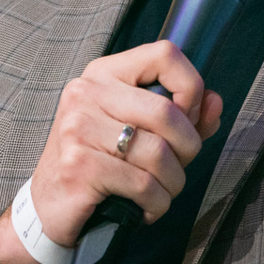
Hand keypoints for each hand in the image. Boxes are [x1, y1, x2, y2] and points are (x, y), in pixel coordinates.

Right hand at [17, 41, 223, 253]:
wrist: (48, 207)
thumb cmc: (98, 164)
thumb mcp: (140, 132)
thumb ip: (182, 116)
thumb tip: (215, 103)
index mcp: (104, 74)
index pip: (165, 55)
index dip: (192, 87)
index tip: (190, 119)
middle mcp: (87, 92)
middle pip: (167, 112)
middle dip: (187, 149)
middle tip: (177, 169)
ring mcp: (79, 128)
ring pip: (159, 154)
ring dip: (172, 183)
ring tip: (160, 192)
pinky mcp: (79, 166)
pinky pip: (144, 185)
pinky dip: (156, 204)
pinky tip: (145, 209)